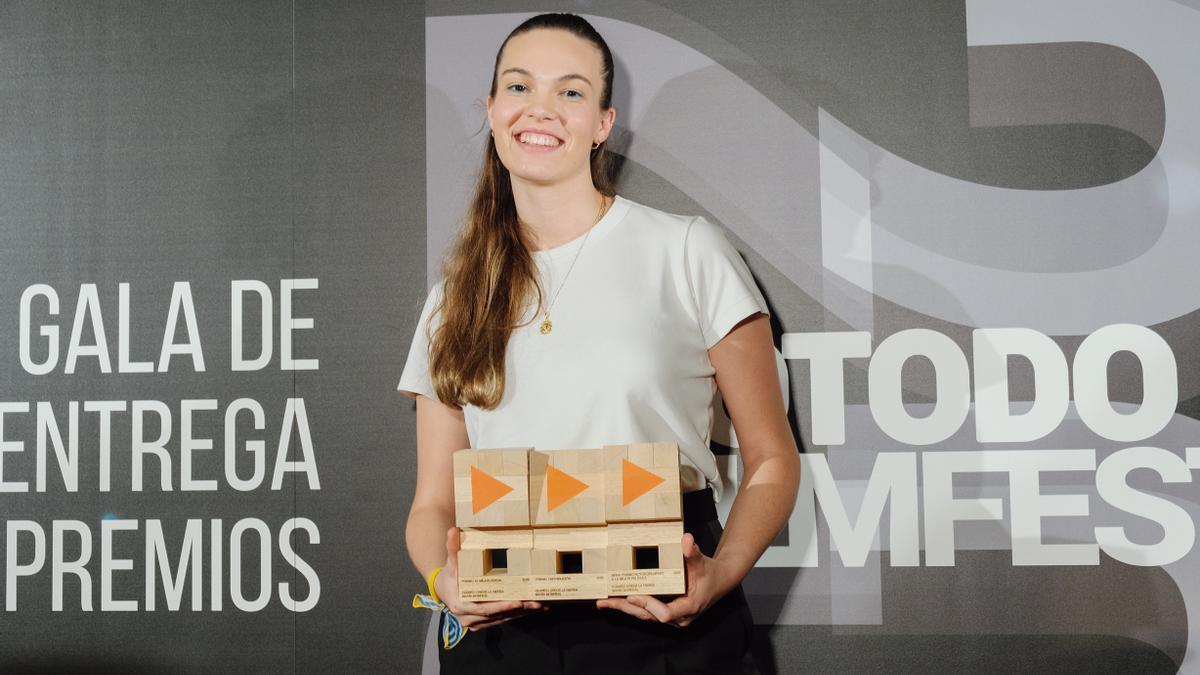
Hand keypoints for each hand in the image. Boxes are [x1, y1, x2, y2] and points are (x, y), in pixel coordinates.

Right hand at [434, 527, 544, 630]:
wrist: (444, 590)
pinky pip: (503, 619)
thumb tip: (452, 530)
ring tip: (541, 605)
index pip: (484, 609)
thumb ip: (452, 548)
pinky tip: (534, 609)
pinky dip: (518, 614)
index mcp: (460, 606)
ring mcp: (477, 622)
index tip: (518, 602)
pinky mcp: (485, 622)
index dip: (501, 606)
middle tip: (537, 602)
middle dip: (518, 609)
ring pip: (503, 619)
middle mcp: (469, 618)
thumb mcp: (451, 562)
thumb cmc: (450, 575)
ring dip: (522, 613)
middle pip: (498, 615)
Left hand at [596, 532, 737, 626]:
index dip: (649, 605)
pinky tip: (617, 601)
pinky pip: (648, 611)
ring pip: (646, 615)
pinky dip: (633, 606)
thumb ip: (692, 552)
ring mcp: (673, 617)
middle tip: (606, 601)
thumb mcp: (702, 561)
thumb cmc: (711, 573)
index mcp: (689, 607)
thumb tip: (686, 540)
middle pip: (649, 616)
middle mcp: (680, 616)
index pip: (665, 613)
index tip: (634, 595)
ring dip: (626, 608)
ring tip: (605, 602)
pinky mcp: (667, 612)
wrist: (720, 581)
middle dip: (627, 608)